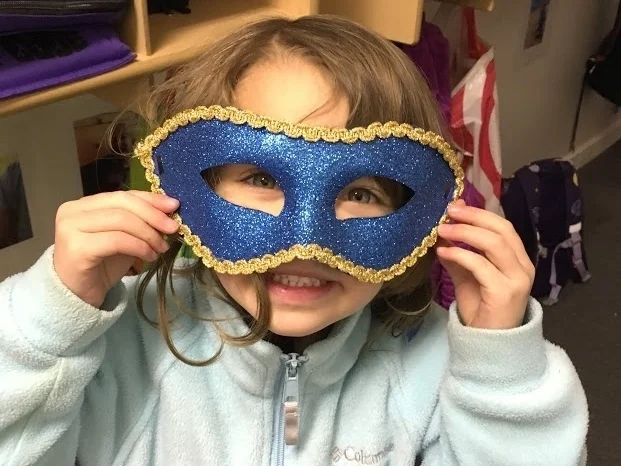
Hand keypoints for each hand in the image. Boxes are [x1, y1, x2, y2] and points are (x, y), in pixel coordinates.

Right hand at [53, 191, 179, 307]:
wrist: (77, 296)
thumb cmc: (101, 266)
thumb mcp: (126, 238)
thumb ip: (140, 222)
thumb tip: (169, 210)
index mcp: (84, 204)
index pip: (122, 195)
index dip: (150, 199)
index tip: (174, 205)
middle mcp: (73, 211)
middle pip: (122, 204)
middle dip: (153, 215)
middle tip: (173, 228)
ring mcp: (71, 228)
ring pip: (121, 220)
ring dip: (149, 234)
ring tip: (161, 248)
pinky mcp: (77, 248)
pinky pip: (117, 240)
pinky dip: (139, 246)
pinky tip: (149, 256)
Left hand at [436, 200, 534, 328]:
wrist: (488, 345)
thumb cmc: (480, 310)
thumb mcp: (466, 276)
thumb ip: (458, 254)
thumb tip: (441, 231)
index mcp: (517, 259)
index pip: (503, 226)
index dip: (479, 213)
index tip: (455, 205)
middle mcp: (523, 266)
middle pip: (501, 230)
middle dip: (473, 217)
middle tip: (448, 211)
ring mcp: (517, 279)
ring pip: (495, 244)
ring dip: (465, 232)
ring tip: (442, 229)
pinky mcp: (505, 293)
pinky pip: (481, 266)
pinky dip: (460, 255)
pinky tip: (443, 252)